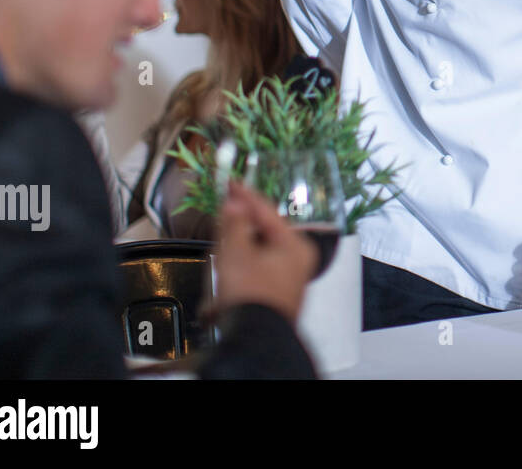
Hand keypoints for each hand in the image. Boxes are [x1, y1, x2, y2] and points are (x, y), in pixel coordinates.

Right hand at [212, 179, 315, 321]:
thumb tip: (234, 203)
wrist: (254, 339)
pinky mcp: (277, 294)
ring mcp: (289, 279)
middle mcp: (299, 261)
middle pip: (265, 232)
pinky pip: (258, 269)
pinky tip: (228, 266)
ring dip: (239, 245)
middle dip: (242, 223)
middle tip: (225, 210)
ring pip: (260, 251)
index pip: (268, 212)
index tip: (231, 183)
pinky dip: (243, 264)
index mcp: (295, 246)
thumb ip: (235, 224)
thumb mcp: (237, 252)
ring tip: (223, 241)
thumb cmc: (250, 296)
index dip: (245, 196)